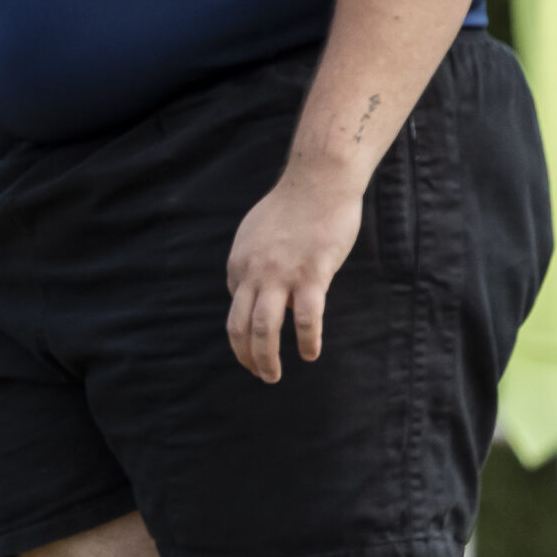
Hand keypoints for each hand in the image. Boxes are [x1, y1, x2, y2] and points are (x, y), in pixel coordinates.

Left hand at [224, 168, 366, 382]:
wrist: (319, 179)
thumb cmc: (295, 205)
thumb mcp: (258, 234)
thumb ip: (254, 262)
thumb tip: (256, 291)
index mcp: (239, 263)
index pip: (237, 307)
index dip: (245, 330)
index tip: (257, 343)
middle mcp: (253, 272)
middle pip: (239, 326)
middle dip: (246, 356)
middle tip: (257, 374)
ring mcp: (281, 274)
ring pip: (264, 329)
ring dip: (266, 359)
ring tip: (272, 376)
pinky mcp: (312, 274)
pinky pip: (307, 318)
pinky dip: (307, 341)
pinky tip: (310, 354)